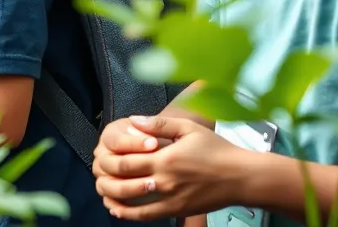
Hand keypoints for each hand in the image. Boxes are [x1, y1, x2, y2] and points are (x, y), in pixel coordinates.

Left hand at [93, 115, 249, 219]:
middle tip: (97, 169)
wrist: (240, 177)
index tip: (100, 152)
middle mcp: (165, 182)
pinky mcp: (177, 211)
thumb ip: (158, 123)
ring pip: (133, 204)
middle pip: (125, 182)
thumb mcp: (187, 128)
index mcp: (165, 159)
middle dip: (107, 176)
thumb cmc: (215, 148)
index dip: (109, 158)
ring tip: (101, 190)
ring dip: (113, 198)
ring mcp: (171, 200)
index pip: (127, 162)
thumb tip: (133, 120)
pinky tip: (118, 210)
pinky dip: (130, 215)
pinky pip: (148, 216)